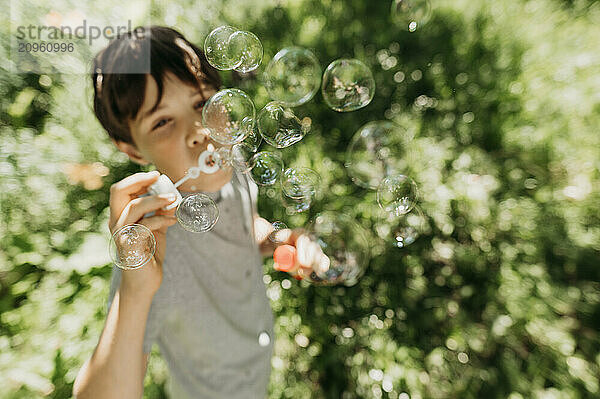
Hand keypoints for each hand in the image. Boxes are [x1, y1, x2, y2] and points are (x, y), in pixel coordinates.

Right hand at [108, 171, 177, 296]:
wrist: (143, 283)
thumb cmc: (148, 255)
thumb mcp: (157, 230)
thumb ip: (162, 213)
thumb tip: (173, 196)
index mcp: (120, 216)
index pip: (121, 190)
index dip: (138, 179)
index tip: (157, 176)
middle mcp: (117, 223)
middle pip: (118, 191)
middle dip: (139, 180)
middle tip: (159, 178)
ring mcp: (121, 234)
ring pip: (134, 206)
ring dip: (157, 199)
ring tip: (174, 198)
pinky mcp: (130, 245)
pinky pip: (145, 225)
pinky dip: (161, 219)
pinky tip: (174, 221)